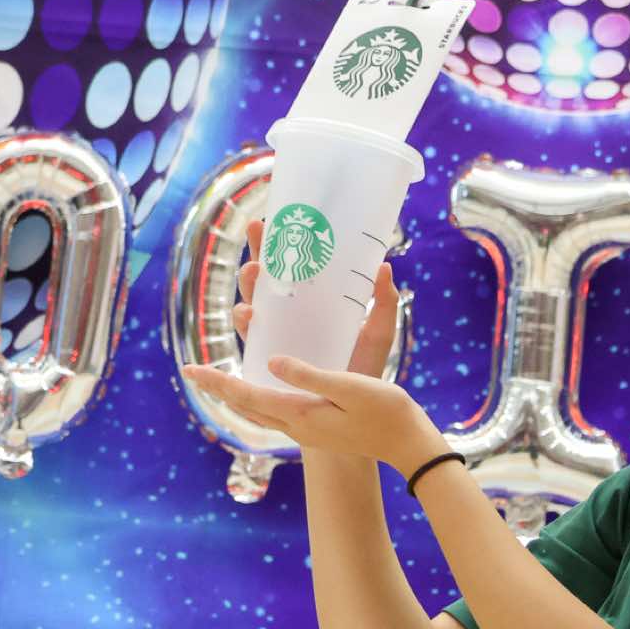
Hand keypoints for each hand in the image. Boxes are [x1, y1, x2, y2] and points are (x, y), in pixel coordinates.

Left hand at [181, 356, 445, 473]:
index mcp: (299, 413)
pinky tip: (260, 392)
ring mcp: (305, 429)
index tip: (188, 369)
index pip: (246, 395)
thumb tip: (271, 361)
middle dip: (218, 388)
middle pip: (245, 405)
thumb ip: (309, 375)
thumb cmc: (383, 411)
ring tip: (218, 383)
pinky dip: (257, 400)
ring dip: (235, 395)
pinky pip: (273, 412)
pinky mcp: (316, 427)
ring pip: (258, 411)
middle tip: (193, 373)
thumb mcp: (349, 387)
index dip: (215, 382)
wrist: (406, 442)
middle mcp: (295, 424)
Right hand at [231, 216, 400, 378]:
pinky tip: (249, 314)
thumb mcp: (378, 332)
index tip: (277, 218)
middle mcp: (290, 313)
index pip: (295, 265)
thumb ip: (383, 303)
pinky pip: (249, 337)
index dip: (283, 242)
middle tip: (258, 230)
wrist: (353, 410)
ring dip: (248, 284)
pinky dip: (244, 323)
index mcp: (314, 302)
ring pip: (253, 301)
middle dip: (258, 251)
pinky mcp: (268, 356)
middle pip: (268, 276)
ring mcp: (276, 333)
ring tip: (253, 272)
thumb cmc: (364, 367)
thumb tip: (384, 267)